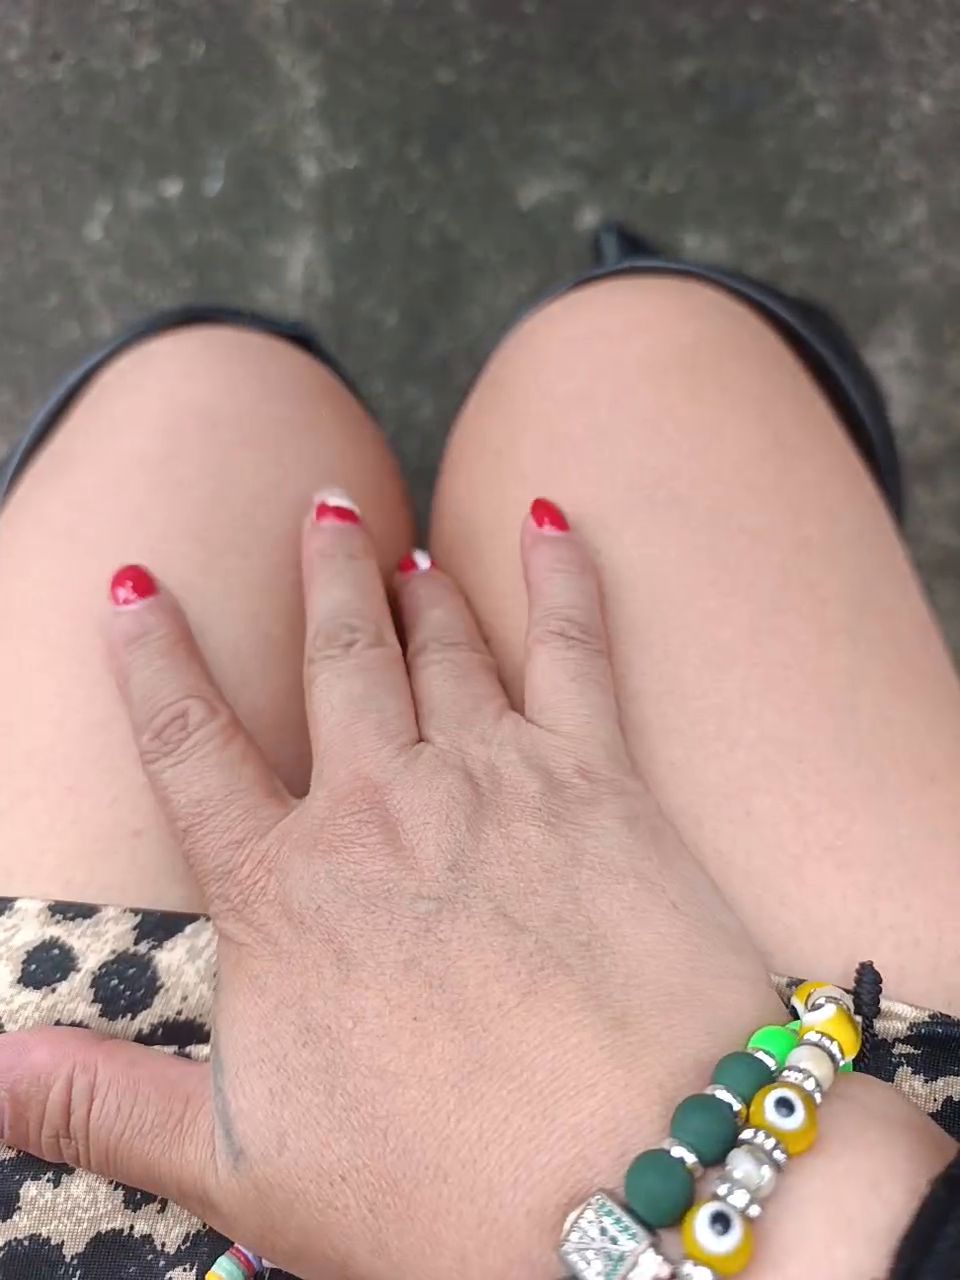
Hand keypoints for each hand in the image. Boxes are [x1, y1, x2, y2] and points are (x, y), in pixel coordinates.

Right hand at [0, 497, 776, 1278]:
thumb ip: (102, 1105)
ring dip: (411, 582)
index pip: (189, 744)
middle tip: (314, 503)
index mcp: (284, 890)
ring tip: (392, 536)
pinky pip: (574, 645)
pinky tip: (550, 517)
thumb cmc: (439, 1189)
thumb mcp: (237, 1167)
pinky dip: (560, 575)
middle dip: (318, 577)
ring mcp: (494, 779)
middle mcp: (382, 807)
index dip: (151, 660)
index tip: (131, 586)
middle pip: (335, 660)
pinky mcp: (600, 779)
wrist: (630, 1181)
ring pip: (440, 644)